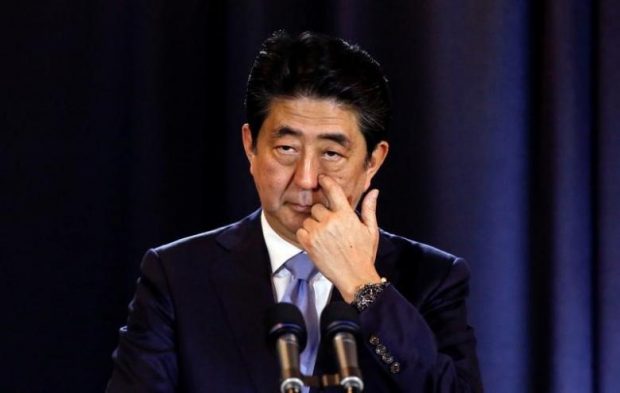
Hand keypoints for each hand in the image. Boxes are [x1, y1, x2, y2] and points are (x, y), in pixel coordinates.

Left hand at [296, 175, 381, 302]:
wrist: (355, 278)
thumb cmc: (364, 254)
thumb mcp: (370, 230)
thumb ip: (369, 208)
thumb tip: (374, 191)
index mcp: (346, 215)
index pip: (332, 190)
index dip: (326, 182)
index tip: (322, 178)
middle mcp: (330, 221)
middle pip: (317, 207)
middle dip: (322, 214)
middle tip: (330, 226)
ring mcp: (318, 232)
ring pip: (308, 219)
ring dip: (314, 225)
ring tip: (325, 237)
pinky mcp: (309, 244)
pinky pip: (301, 231)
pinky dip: (306, 235)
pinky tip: (317, 242)